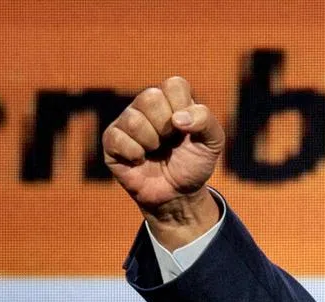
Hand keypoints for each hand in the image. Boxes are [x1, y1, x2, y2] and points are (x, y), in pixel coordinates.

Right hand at [103, 76, 223, 216]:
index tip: (187, 129)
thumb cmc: (194, 164)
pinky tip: (140, 160)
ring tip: (155, 151)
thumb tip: (177, 118)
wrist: (178, 193)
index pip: (174, 85)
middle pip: (150, 98)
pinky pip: (118, 138)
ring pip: (134, 120)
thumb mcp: (213, 143)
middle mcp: (146, 105)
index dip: (183, 108)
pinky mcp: (111, 140)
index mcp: (171, 99)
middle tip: (169, 141)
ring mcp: (126, 121)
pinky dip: (135, 154)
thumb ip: (206, 121)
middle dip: (166, 128)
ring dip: (151, 143)